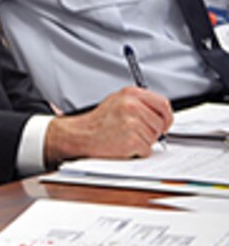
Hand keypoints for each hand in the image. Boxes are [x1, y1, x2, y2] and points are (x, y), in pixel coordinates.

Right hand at [44, 86, 172, 166]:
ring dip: (143, 141)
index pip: (163, 104)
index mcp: (130, 94)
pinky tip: (123, 144)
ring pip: (154, 138)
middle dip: (152, 131)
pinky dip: (137, 151)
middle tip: (135, 131)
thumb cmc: (98, 121)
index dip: (166, 117)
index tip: (163, 123)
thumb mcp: (117, 101)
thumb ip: (140, 103)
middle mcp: (132, 106)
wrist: (80, 134)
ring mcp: (131, 123)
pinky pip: (146, 150)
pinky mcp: (131, 140)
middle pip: (160, 123)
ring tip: (125, 136)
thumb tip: (160, 114)